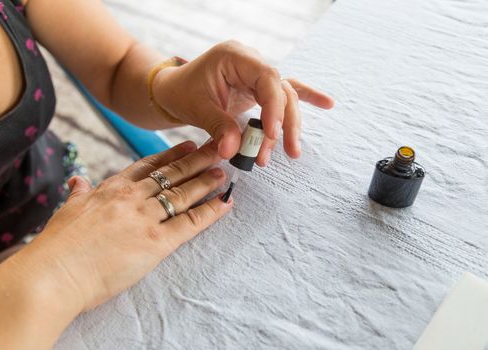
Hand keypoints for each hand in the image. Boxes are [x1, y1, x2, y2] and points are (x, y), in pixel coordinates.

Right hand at [27, 141, 230, 310]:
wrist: (54, 272)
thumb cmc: (58, 246)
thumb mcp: (68, 209)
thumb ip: (79, 192)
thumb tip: (77, 179)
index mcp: (112, 189)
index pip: (148, 166)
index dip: (170, 155)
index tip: (187, 145)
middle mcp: (132, 198)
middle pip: (171, 174)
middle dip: (197, 160)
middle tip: (217, 148)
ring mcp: (145, 217)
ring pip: (183, 193)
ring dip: (206, 181)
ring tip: (223, 172)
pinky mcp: (156, 242)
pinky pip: (190, 223)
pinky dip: (210, 212)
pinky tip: (225, 203)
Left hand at [153, 40, 334, 164]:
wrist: (174, 90)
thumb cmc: (182, 92)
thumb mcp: (196, 108)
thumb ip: (218, 127)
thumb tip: (234, 152)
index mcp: (235, 57)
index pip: (267, 80)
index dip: (274, 108)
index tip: (271, 135)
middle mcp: (251, 62)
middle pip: (281, 90)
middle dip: (286, 123)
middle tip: (288, 152)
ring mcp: (256, 74)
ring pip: (284, 97)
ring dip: (289, 126)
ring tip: (291, 152)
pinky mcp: (258, 88)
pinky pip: (285, 93)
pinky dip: (305, 99)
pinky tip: (327, 104)